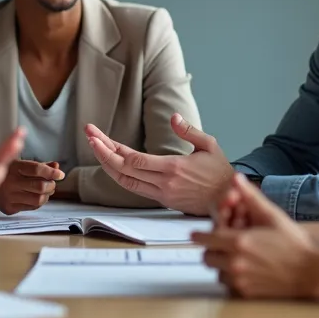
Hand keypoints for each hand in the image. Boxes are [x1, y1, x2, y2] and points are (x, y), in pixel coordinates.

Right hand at [0, 160, 64, 214]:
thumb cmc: (10, 173)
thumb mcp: (22, 164)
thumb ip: (41, 165)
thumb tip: (56, 166)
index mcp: (14, 167)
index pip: (36, 169)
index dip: (51, 172)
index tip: (60, 174)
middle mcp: (10, 182)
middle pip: (40, 186)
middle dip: (52, 185)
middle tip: (52, 183)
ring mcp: (9, 196)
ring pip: (39, 199)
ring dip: (47, 195)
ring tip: (46, 190)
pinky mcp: (9, 208)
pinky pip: (32, 207)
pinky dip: (39, 202)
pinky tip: (36, 196)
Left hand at [85, 114, 230, 215]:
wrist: (229, 200)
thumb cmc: (220, 172)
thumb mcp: (209, 145)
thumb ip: (189, 131)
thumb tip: (173, 117)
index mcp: (173, 168)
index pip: (134, 160)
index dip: (111, 148)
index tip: (96, 135)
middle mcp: (164, 183)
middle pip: (124, 170)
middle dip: (102, 153)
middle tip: (89, 136)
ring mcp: (162, 194)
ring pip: (126, 182)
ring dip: (108, 166)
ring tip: (96, 148)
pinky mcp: (163, 201)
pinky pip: (136, 188)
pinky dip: (121, 176)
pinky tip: (113, 164)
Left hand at [192, 175, 315, 298]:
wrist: (311, 272)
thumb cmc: (294, 244)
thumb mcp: (272, 216)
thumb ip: (251, 197)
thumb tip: (236, 179)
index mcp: (239, 242)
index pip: (205, 239)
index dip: (200, 235)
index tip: (197, 234)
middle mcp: (235, 263)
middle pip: (208, 258)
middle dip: (212, 249)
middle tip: (222, 245)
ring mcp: (240, 281)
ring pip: (218, 273)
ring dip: (222, 265)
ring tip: (238, 257)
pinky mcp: (247, 293)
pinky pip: (230, 286)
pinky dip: (233, 279)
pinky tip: (247, 270)